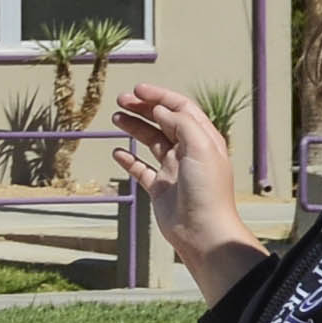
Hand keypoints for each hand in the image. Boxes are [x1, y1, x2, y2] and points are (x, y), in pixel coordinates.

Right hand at [104, 81, 251, 263]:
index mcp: (202, 139)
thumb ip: (181, 123)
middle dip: (143, 108)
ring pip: (150, 141)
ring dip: (134, 127)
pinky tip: (117, 152)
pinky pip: (140, 168)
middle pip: (163, 121)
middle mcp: (188, 151)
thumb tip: (160, 110)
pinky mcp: (159, 188)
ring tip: (115, 118)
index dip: (159, 96)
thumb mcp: (201, 147)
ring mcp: (172, 170)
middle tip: (121, 100)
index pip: (180, 109)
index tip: (137, 90)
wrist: (203, 232)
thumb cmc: (206, 190)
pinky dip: (128, 158)